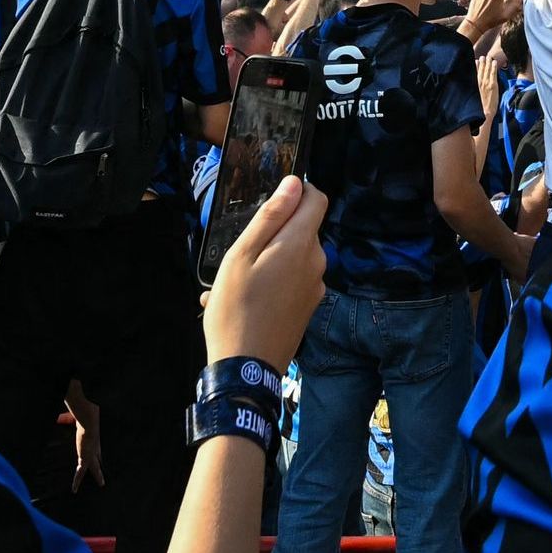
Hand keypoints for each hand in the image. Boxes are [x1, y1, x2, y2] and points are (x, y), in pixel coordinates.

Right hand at [60, 390, 102, 492]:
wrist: (89, 418)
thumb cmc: (84, 414)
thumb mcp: (74, 418)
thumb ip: (66, 419)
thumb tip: (58, 418)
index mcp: (94, 439)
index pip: (97, 450)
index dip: (98, 455)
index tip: (100, 460)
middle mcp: (95, 447)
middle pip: (98, 460)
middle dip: (101, 468)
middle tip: (104, 476)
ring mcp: (92, 453)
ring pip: (95, 468)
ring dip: (98, 476)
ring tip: (101, 484)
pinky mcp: (86, 458)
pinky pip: (81, 472)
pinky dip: (77, 481)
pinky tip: (75, 489)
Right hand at [204, 176, 327, 367]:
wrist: (247, 368)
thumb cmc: (236, 308)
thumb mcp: (242, 256)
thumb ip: (271, 217)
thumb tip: (294, 184)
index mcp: (301, 244)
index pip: (317, 199)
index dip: (297, 193)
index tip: (271, 205)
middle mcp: (317, 262)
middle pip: (302, 229)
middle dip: (273, 234)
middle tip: (240, 256)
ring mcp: (315, 287)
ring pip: (293, 257)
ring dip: (267, 261)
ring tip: (234, 284)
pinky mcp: (308, 307)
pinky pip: (291, 281)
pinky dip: (271, 283)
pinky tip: (244, 302)